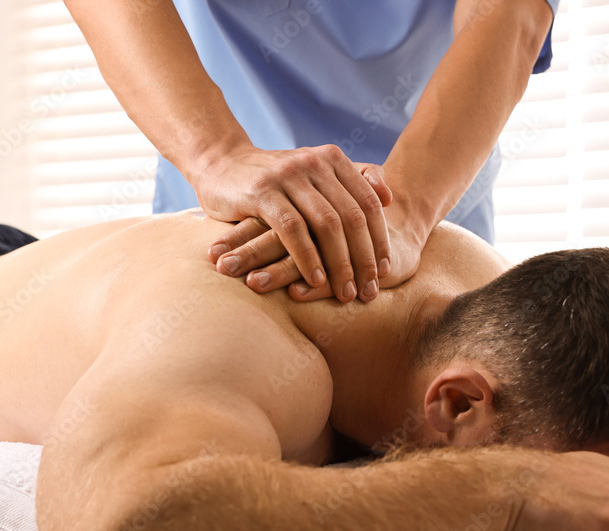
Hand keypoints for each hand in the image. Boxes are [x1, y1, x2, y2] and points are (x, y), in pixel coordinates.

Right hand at [199, 146, 393, 302]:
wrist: (219, 164)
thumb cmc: (274, 179)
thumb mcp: (314, 174)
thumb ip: (352, 180)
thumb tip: (389, 196)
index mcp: (332, 159)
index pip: (368, 204)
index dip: (379, 239)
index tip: (385, 271)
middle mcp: (314, 163)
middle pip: (352, 217)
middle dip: (364, 259)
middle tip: (369, 290)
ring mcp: (288, 176)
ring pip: (326, 225)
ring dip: (339, 264)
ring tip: (346, 293)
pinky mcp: (262, 192)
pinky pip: (293, 230)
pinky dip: (308, 258)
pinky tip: (315, 281)